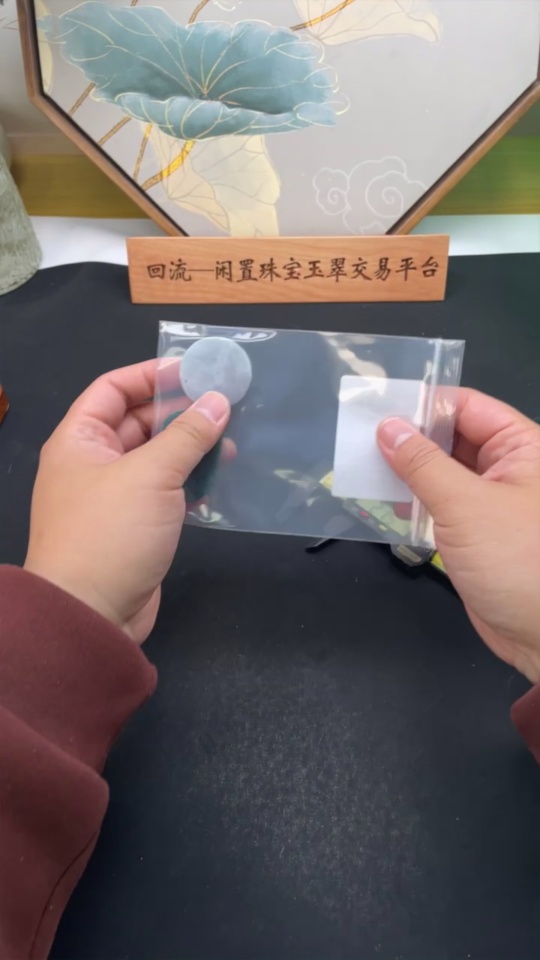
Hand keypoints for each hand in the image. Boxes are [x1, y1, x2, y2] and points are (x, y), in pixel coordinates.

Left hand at [24, 361, 229, 643]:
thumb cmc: (109, 534)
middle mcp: (93, 462)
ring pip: (158, 458)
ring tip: (233, 441)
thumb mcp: (151, 475)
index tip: (196, 369)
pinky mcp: (137, 526)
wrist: (91, 614)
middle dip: (181, 411)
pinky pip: (167, 491)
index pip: (114, 388)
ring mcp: (115, 496)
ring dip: (192, 449)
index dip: (152, 374)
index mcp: (80, 440)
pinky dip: (192, 483)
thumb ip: (187, 435)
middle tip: (227, 403)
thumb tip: (218, 401)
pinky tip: (223, 479)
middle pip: (139, 422)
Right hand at [377, 390, 539, 682]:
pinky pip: (443, 508)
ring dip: (409, 473)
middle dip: (412, 439)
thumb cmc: (520, 562)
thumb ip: (423, 464)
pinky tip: (387, 503)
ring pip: (444, 474)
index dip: (425, 405)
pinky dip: (416, 504)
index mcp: (523, 448)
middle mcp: (511, 469)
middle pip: (454, 438)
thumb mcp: (466, 505)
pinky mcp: (479, 535)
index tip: (380, 407)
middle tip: (362, 437)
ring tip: (365, 467)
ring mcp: (494, 503)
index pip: (468, 407)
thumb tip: (389, 428)